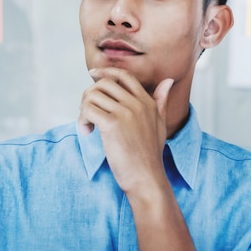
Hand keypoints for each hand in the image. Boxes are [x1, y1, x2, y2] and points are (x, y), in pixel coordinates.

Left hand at [79, 67, 173, 193]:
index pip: (124, 75)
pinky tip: (86, 132)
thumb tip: (168, 81)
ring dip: (83, 109)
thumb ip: (161, 101)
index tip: (92, 75)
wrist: (147, 178)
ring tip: (87, 126)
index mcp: (147, 102)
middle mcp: (137, 104)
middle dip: (90, 95)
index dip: (105, 72)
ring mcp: (125, 113)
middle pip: (103, 83)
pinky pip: (88, 109)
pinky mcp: (112, 124)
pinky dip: (82, 120)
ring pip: (92, 95)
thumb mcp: (160, 124)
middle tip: (88, 113)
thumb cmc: (150, 155)